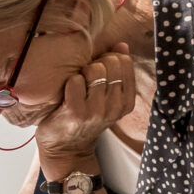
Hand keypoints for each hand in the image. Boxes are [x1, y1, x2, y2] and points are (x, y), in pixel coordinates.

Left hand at [32, 41, 136, 159]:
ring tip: (79, 83)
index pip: (125, 62)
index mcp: (127, 102)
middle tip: (86, 74)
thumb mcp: (107, 98)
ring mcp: (96, 111)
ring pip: (95, 70)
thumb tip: (122, 45)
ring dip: (83, 71)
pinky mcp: (76, 112)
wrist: (66, 148)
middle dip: (97, 62)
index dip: (110, 57)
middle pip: (111, 63)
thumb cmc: (85, 116)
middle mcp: (115, 107)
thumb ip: (117, 71)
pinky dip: (70, 82)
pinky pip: (75, 81)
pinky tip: (68, 92)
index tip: (99, 66)